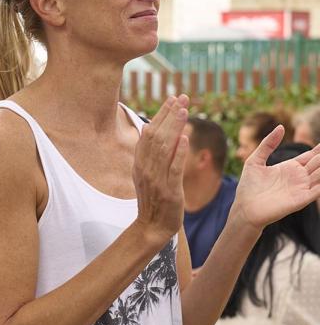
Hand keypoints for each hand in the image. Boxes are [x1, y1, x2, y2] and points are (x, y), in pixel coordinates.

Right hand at [132, 95, 189, 246]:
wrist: (152, 227)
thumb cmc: (153, 200)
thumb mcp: (147, 174)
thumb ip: (150, 153)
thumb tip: (150, 128)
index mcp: (140, 163)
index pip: (149, 132)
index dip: (161, 114)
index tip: (173, 98)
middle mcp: (145, 168)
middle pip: (156, 136)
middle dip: (169, 115)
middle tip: (182, 97)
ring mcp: (156, 180)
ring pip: (164, 149)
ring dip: (174, 128)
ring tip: (184, 111)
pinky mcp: (169, 191)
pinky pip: (173, 169)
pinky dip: (178, 153)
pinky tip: (185, 139)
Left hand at [233, 127, 319, 229]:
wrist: (245, 208)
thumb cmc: (248, 187)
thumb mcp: (255, 160)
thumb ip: (267, 144)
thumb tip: (281, 126)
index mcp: (290, 167)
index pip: (311, 156)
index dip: (319, 149)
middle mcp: (299, 177)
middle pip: (319, 163)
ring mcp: (302, 188)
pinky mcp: (302, 199)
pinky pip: (319, 189)